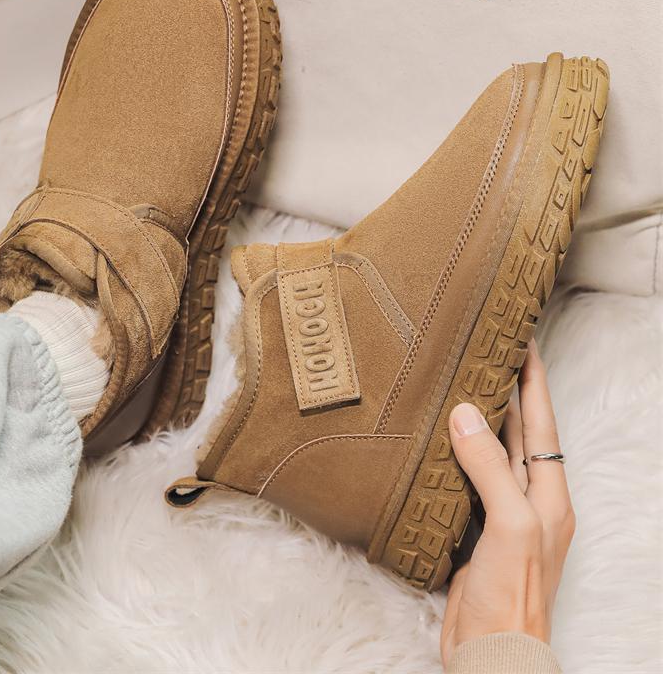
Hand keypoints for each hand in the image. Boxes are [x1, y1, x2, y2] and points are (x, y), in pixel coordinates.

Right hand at [440, 340, 573, 666]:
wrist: (491, 649)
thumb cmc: (512, 596)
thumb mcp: (509, 525)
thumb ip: (490, 467)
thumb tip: (466, 414)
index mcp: (548, 495)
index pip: (541, 423)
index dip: (534, 381)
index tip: (524, 342)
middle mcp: (527, 499)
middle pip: (517, 433)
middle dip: (506, 392)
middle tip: (487, 353)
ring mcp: (499, 513)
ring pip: (489, 453)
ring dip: (479, 419)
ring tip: (462, 384)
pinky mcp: (473, 527)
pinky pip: (464, 477)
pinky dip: (453, 452)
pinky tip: (438, 440)